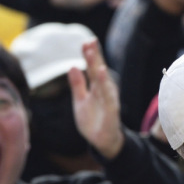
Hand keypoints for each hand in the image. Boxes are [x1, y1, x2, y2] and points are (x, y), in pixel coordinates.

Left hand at [69, 40, 124, 158]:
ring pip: (103, 81)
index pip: (92, 69)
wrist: (102, 142)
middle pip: (99, 71)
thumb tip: (72, 66)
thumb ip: (77, 84)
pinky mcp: (111, 111)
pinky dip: (105, 85)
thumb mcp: (80, 101)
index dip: (90, 56)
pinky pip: (108, 96)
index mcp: (96, 88)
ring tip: (93, 54)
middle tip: (90, 41)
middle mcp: (104, 91)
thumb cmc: (93, 121)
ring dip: (99, 68)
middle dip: (95, 57)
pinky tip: (102, 73)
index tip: (85, 42)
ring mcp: (108, 100)